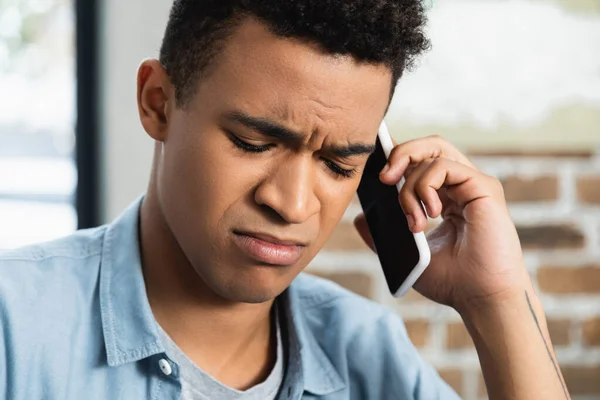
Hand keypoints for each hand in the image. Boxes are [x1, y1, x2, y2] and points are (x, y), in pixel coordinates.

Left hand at [354, 135, 531, 310]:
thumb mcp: (406, 254)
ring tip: (413, 219)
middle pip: (429, 145)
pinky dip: (426, 185)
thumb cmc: (452, 281)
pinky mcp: (484, 187)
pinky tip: (429, 214)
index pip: (420, 162)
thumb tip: (360, 217)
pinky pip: (444, 166)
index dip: (398, 157)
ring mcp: (473, 185)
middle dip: (400, 154)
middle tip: (384, 180)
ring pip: (433, 152)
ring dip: (410, 184)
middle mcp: (460, 186)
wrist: (480, 299)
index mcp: (445, 197)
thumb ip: (383, 235)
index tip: (377, 172)